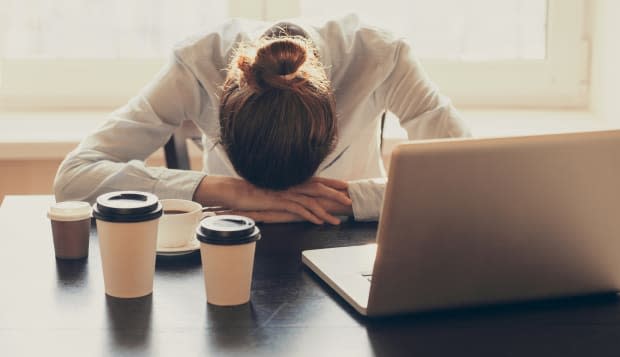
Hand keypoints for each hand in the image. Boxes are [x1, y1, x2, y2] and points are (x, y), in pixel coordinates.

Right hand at [225, 189, 352, 223]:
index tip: (345, 185)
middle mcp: (290, 184)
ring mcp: (285, 192)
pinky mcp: (278, 201)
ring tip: (337, 220)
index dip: (332, 182)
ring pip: (312, 200)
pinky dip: (310, 215)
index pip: (316, 179)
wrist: (234, 191)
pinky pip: (298, 209)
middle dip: (335, 194)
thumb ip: (285, 192)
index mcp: (290, 180)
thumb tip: (295, 198)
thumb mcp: (272, 191)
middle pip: (319, 187)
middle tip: (349, 200)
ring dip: (326, 211)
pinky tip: (319, 222)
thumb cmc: (252, 192)